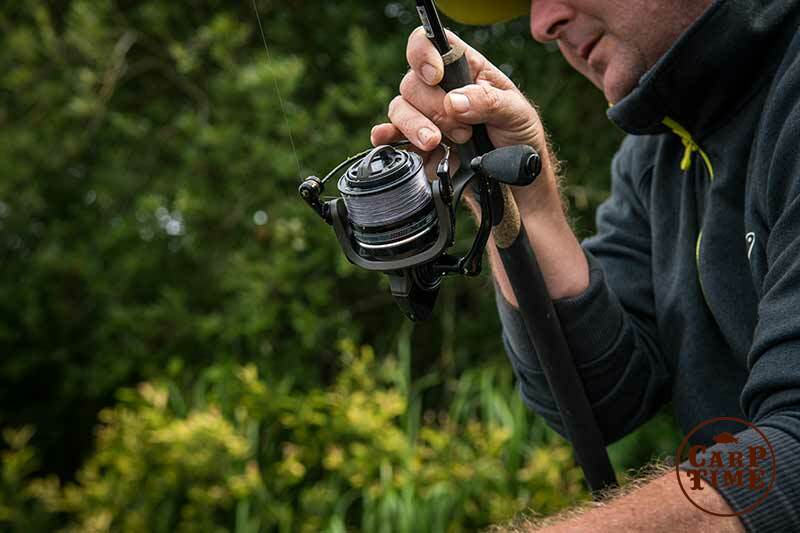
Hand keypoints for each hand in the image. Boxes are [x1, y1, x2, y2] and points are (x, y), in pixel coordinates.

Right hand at [371, 27, 558, 211]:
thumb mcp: (516, 113)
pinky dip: (387, 137)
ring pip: (399, 109)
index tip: (435, 76)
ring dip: (415, 127)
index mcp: (465, 69)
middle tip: (464, 131)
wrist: (513, 180)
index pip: (432, 43)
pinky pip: (391, 136)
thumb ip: (488, 102)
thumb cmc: (518, 137)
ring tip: (438, 143)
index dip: (424, 54)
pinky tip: (386, 140)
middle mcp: (440, 89)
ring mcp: (426, 117)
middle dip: (434, 109)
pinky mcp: (417, 144)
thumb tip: (453, 101)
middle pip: (412, 83)